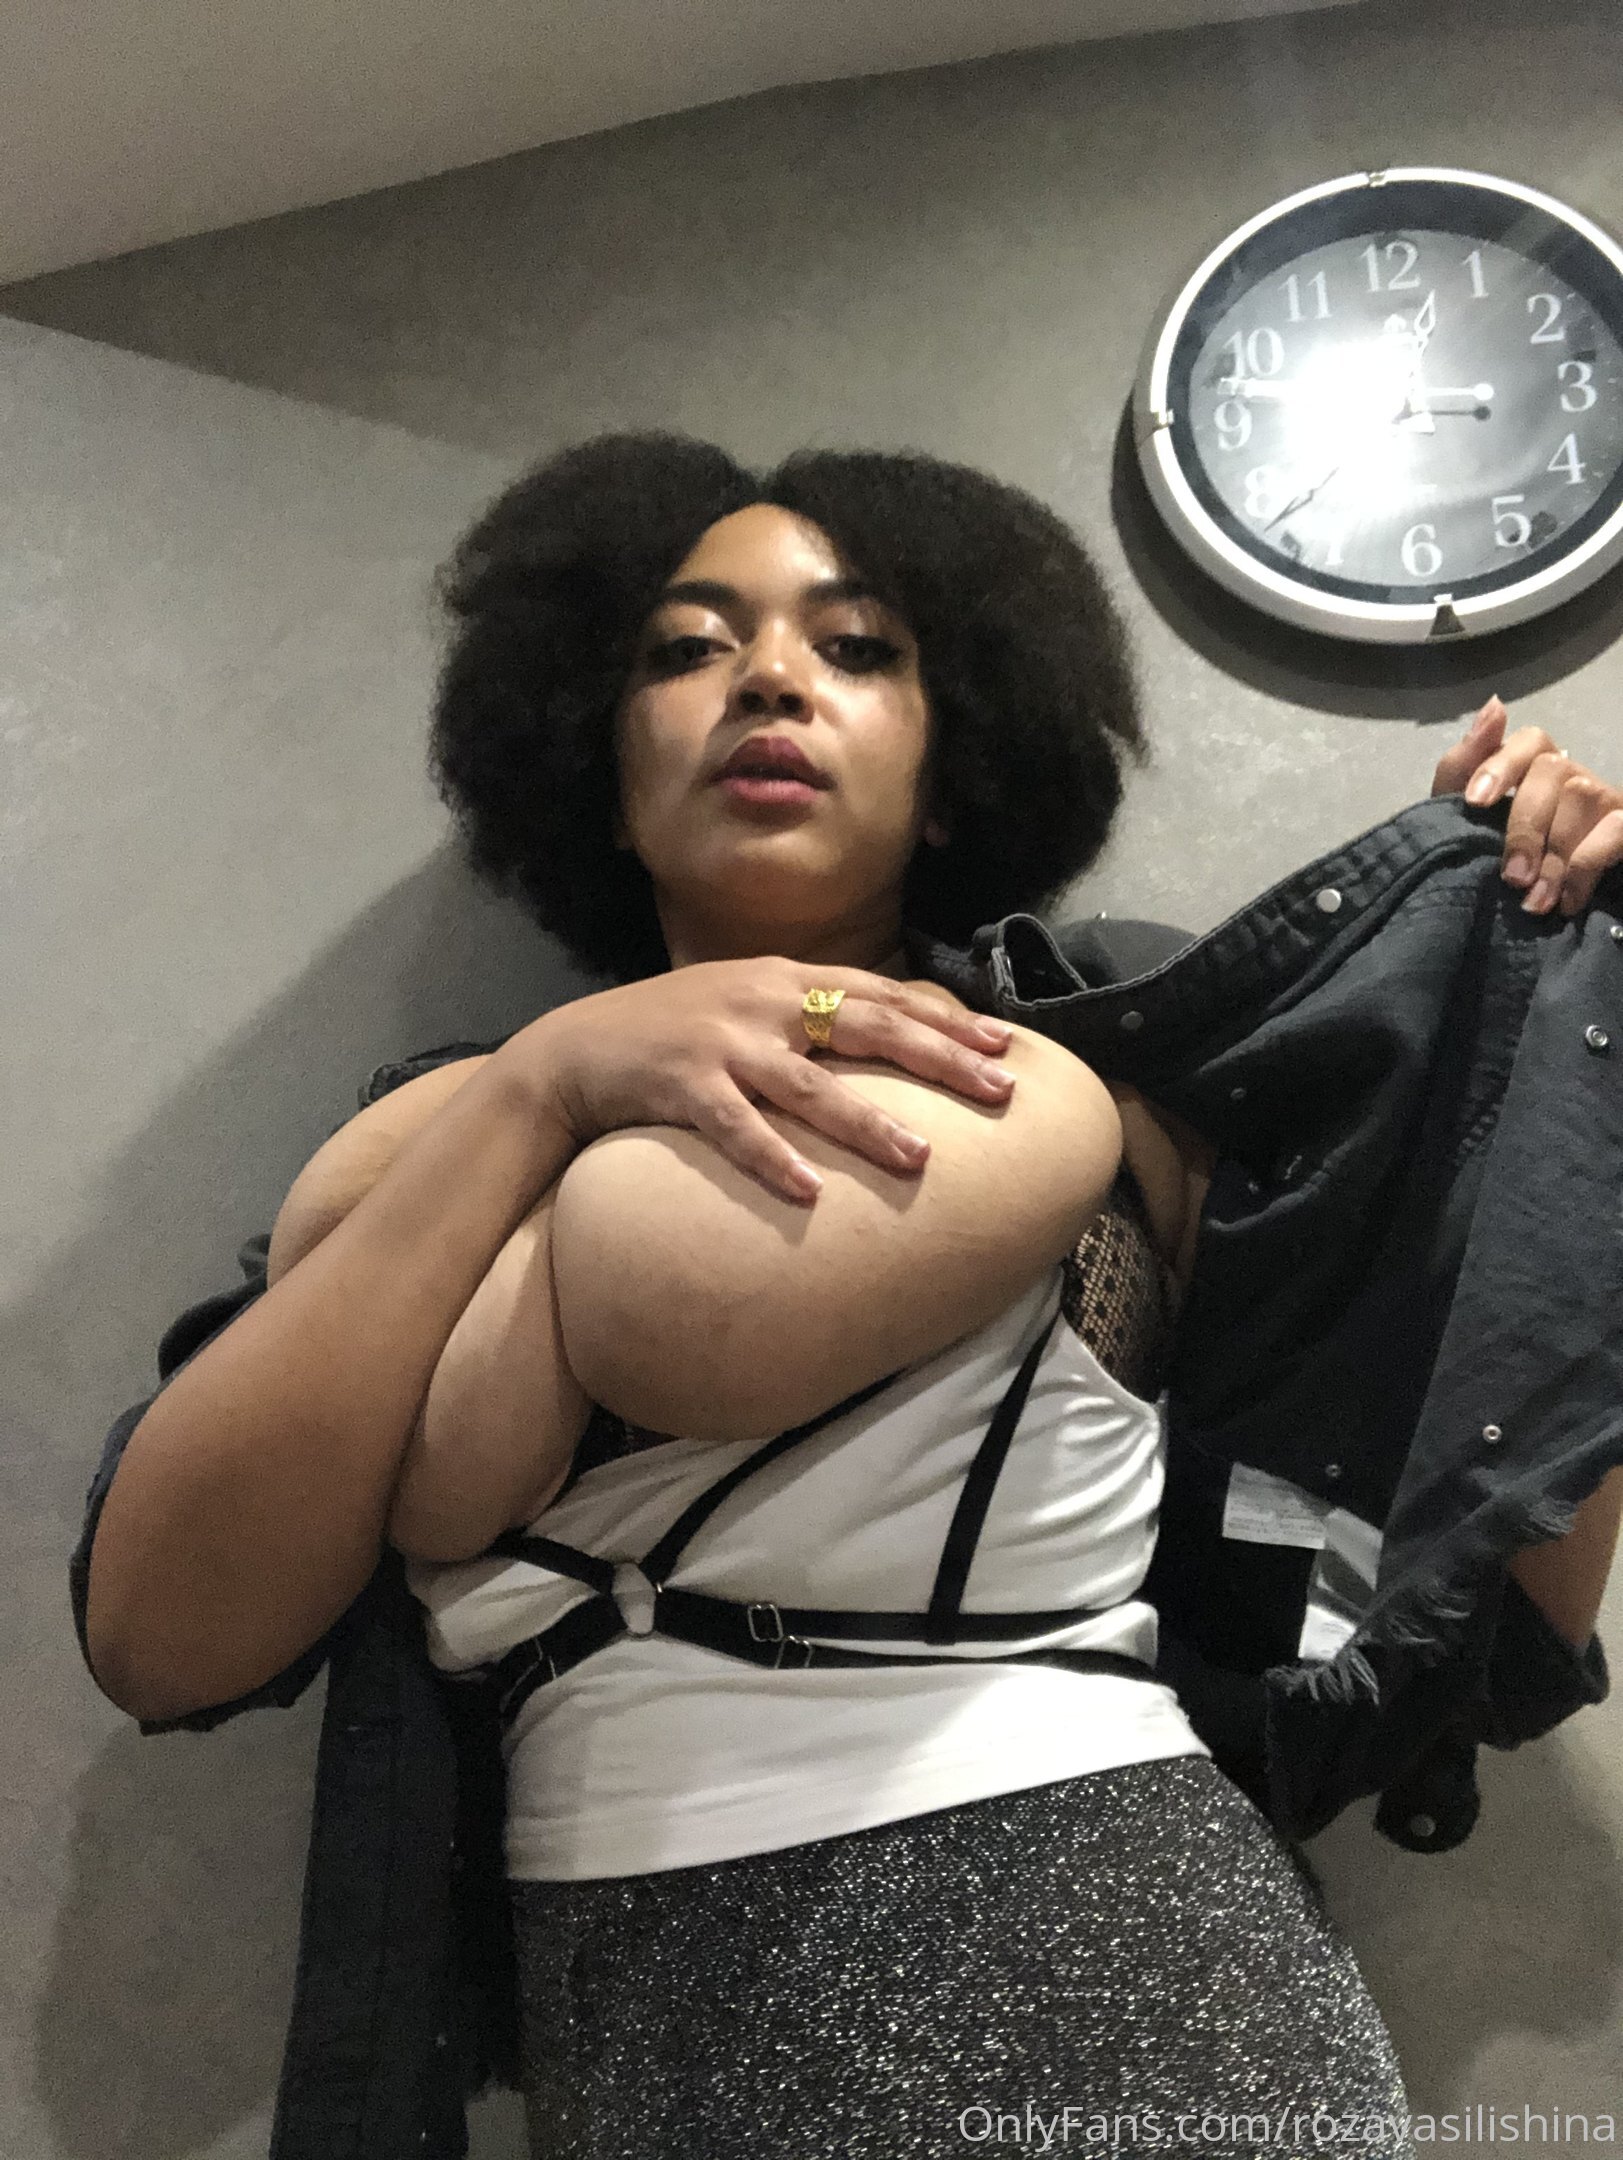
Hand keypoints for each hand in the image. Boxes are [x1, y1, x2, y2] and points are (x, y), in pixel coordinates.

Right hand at [502, 958, 1016, 1204]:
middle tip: (1000, 1090)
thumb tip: (885, 1043)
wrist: (572, 1051)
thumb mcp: (744, 1006)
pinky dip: (773, 1159)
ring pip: (810, 1084)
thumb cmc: (668, 1035)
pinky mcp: (681, 1084)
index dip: (945, 1017)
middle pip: (867, 1027)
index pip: (881, 993)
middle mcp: (762, 1001)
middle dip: (940, 1058)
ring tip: (919, 1157)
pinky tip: (809, 1192)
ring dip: (867, 1121)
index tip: (1004, 1043)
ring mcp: (722, 1042)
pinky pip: (736, 1128)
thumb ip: (806, 1015)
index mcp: (783, 978)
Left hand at [1431, 695, 1622, 917]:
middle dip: (1525, 826)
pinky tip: (1568, 900)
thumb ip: (1465, 767)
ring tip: (1535, 901)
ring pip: (1584, 795)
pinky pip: (1616, 827)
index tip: (1473, 804)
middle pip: (1553, 769)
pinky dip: (1585, 866)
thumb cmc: (1496, 862)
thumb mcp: (1465, 819)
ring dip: (1555, 856)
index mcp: (1536, 769)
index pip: (1529, 740)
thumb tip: (1494, 704)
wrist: (1538, 921)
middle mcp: (1575, 776)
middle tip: (1511, 877)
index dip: (1500, 765)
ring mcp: (1607, 800)